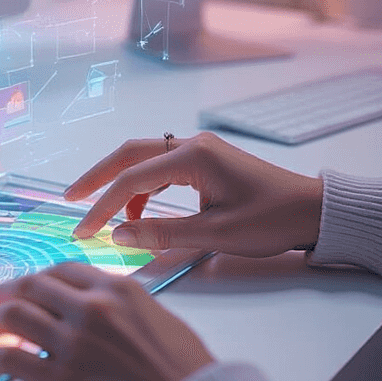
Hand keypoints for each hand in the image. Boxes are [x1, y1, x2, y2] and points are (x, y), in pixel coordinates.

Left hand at [0, 262, 214, 380]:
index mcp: (117, 288)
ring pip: (14, 318)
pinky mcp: (62, 380)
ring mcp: (74, 342)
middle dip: (0, 293)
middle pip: (30, 287)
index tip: (18, 286)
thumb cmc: (185, 370)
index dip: (32, 278)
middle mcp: (91, 308)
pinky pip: (12, 360)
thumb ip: (121, 307)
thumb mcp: (158, 316)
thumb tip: (96, 310)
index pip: (61, 271)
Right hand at [65, 131, 322, 256]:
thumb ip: (162, 234)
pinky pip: (163, 166)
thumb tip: (117, 234)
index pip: (132, 178)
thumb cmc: (270, 221)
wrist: (311, 211)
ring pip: (145, 158)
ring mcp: (200, 150)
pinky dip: (144, 186)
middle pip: (130, 153)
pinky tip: (140, 213)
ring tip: (102, 213)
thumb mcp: (214, 235)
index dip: (102, 205)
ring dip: (120, 182)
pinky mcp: (207, 161)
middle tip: (70, 199)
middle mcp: (193, 145)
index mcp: (193, 157)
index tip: (82, 230)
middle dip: (97, 176)